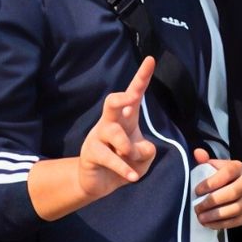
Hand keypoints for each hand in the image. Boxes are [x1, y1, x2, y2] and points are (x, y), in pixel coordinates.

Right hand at [76, 57, 158, 202]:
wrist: (98, 182)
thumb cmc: (123, 163)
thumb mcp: (143, 158)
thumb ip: (146, 151)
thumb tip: (137, 147)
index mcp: (125, 118)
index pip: (134, 93)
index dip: (142, 77)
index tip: (151, 59)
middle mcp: (110, 122)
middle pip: (112, 102)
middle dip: (121, 98)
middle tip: (131, 101)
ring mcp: (98, 136)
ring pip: (115, 134)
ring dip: (129, 149)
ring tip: (131, 159)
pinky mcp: (90, 152)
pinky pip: (110, 158)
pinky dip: (124, 168)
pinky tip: (132, 176)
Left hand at [191, 150, 241, 228]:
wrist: (225, 189)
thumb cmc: (215, 178)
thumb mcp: (208, 168)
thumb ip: (203, 161)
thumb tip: (198, 153)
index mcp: (237, 167)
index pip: (228, 173)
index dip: (212, 182)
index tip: (197, 191)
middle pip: (233, 192)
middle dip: (213, 201)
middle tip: (197, 207)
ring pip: (237, 208)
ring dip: (217, 215)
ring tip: (201, 218)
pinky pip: (238, 220)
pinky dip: (223, 224)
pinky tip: (209, 224)